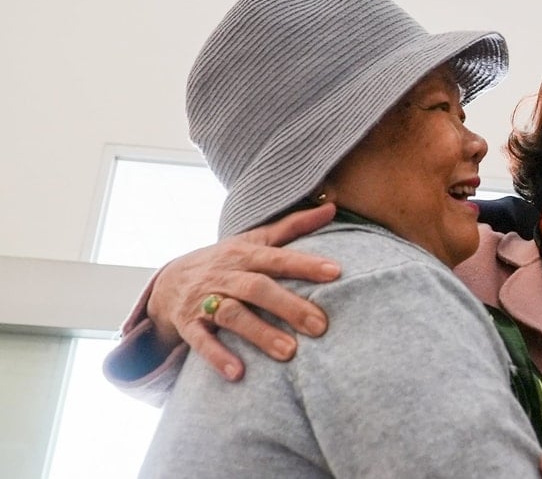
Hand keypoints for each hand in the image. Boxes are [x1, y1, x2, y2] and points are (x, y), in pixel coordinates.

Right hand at [146, 203, 339, 380]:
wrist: (167, 281)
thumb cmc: (225, 261)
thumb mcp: (254, 240)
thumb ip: (293, 226)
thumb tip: (331, 207)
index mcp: (245, 254)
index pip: (278, 258)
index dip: (305, 264)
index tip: (336, 272)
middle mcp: (225, 275)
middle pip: (258, 288)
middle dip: (289, 306)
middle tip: (320, 326)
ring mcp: (204, 299)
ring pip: (232, 314)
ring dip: (260, 334)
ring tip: (289, 353)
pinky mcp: (187, 324)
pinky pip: (200, 341)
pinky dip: (218, 357)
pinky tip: (238, 373)